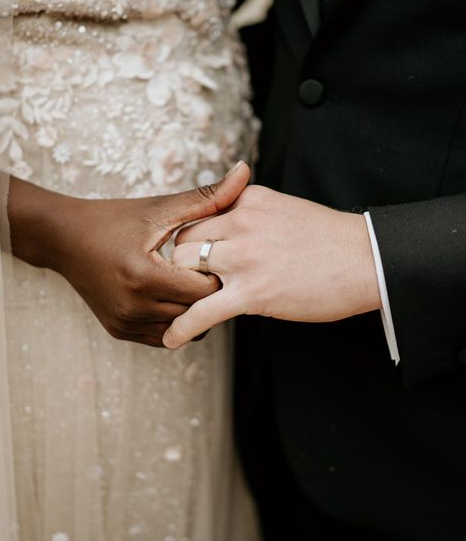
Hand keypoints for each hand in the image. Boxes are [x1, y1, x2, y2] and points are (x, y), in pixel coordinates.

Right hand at [7, 164, 250, 346]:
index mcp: (144, 275)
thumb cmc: (113, 218)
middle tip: (207, 269)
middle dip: (207, 292)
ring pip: (182, 329)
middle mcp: (133, 306)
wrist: (64, 238)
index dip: (217, 272)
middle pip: (196, 312)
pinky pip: (163, 336)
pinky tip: (168, 293)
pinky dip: (172, 319)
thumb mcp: (159, 208)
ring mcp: (125, 323)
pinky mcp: (119, 331)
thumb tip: (244, 171)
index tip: (214, 254)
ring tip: (187, 281)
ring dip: (191, 309)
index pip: (205, 290)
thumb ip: (206, 197)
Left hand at [165, 165, 381, 347]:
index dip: (190, 237)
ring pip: (185, 269)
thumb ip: (249, 212)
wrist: (368, 260)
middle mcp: (241, 223)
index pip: (198, 215)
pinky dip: (183, 327)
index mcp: (248, 201)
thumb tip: (226, 220)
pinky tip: (171, 339)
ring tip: (174, 305)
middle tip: (183, 281)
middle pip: (184, 240)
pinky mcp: (252, 292)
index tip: (185, 253)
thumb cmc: (329, 238)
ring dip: (180, 289)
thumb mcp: (283, 207)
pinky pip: (203, 310)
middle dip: (180, 262)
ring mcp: (245, 257)